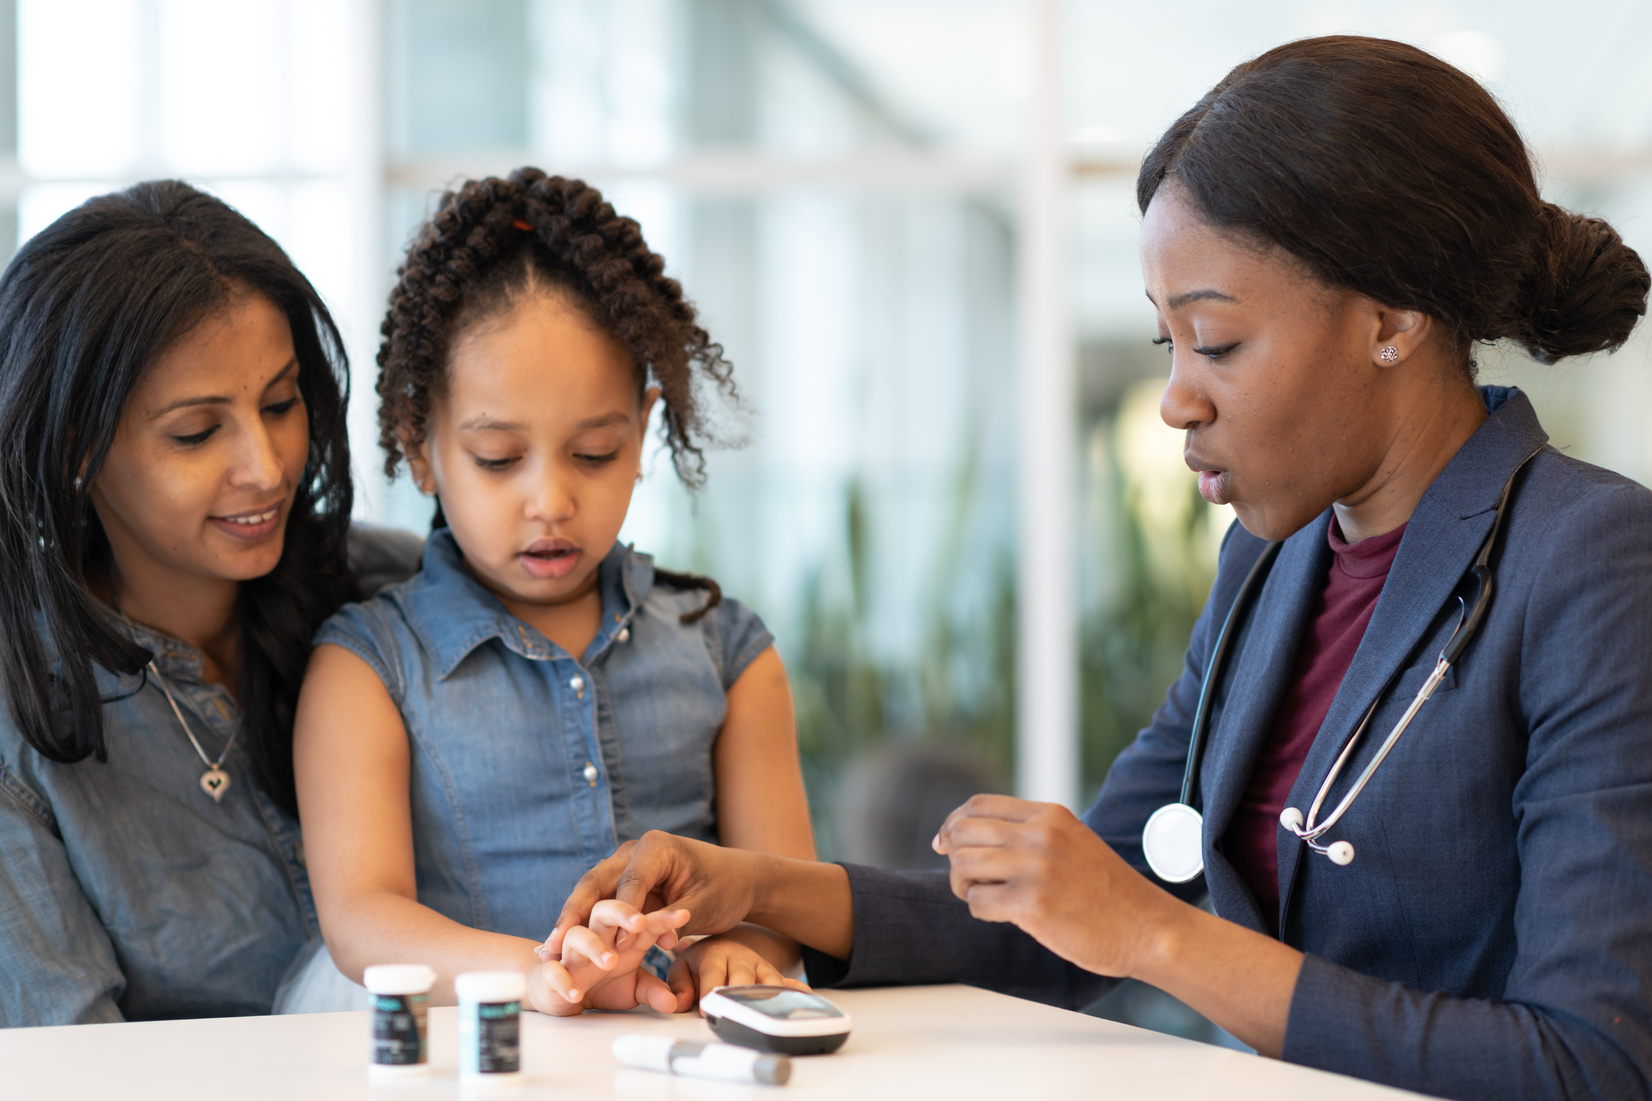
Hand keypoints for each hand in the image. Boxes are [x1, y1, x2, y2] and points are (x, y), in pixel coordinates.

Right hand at [528, 899, 688, 1016]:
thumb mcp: (633, 986)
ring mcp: (571, 952)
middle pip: (604, 909)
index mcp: (620, 933)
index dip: (661, 916)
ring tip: (611, 961)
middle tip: (640, 922)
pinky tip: (577, 993)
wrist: (558, 988)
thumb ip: (652, 990)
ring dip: (593, 946)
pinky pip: (553, 970)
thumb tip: (673, 1003)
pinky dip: (563, 980)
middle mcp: (596, 935)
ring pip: (577, 935)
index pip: (642, 917)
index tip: (683, 915)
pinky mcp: (551, 970)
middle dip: (621, 912)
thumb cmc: (601, 980)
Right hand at [543, 832, 760, 959]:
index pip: (629, 882)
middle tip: (554, 945)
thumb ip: (674, 920)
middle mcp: (634, 851)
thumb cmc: (726, 889)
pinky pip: (598, 902)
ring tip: (549, 950)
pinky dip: (582, 923)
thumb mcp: (704, 906)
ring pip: (591, 892)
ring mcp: (624, 865)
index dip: (619, 916)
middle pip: (596, 882)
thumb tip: (650, 940)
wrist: (738, 879)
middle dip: (573, 914)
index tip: (611, 946)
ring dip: (571, 920)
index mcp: (655, 847)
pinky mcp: (623, 883)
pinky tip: (564, 948)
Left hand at [666, 931, 810, 1011]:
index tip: (706, 1007)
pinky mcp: (773, 976)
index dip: (709, 991)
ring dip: (768, 994)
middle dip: (739, 994)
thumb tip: (680, 1003)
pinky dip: (796, 990)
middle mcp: (740, 959)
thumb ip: (678, 985)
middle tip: (737, 1012)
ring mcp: (760, 967)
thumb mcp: (682, 966)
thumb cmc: (702, 960)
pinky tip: (804, 997)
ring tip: (770, 1010)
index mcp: (714, 954)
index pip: (712, 974)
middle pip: (743, 977)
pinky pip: (789, 982)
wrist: (727, 941)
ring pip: (768, 980)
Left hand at [933, 795, 1174, 978]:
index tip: (946, 843)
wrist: (1147, 927)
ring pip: (963, 866)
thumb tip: (970, 834)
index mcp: (1050, 815)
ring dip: (963, 886)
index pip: (978, 805)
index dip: (954, 823)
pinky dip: (981, 910)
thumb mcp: (1073, 841)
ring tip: (983, 896)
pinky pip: (978, 901)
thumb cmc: (1106, 891)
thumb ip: (1032, 832)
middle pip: (964, 832)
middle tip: (966, 878)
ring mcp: (1036, 868)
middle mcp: (1041, 835)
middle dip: (954, 856)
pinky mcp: (1032, 905)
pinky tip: (1002, 915)